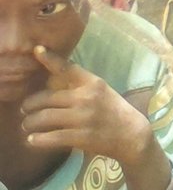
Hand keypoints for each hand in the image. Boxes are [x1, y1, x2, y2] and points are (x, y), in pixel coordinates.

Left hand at [21, 44, 151, 172]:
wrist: (131, 134)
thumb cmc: (113, 111)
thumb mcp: (101, 92)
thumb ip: (80, 88)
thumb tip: (51, 88)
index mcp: (92, 83)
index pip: (68, 68)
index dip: (51, 59)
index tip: (37, 49)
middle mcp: (86, 97)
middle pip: (47, 98)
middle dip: (29, 105)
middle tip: (24, 110)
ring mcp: (83, 117)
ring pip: (44, 118)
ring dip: (29, 123)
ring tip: (26, 126)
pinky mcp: (81, 136)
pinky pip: (51, 137)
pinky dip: (37, 139)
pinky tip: (32, 140)